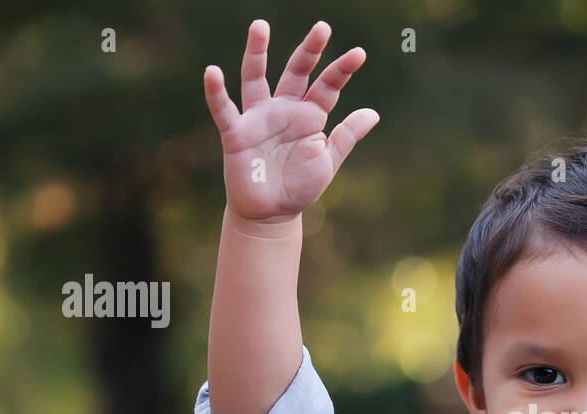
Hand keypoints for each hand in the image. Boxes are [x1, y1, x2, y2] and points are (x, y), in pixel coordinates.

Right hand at [202, 19, 378, 222]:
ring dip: (257, 53)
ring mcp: (259, 118)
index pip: (327, 86)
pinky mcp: (236, 133)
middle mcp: (283, 109)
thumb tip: (374, 113)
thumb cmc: (299, 186)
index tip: (359, 54)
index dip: (342, 70)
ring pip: (255, 78)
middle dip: (309, 51)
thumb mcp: (328, 160)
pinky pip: (224, 109)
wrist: (272, 214)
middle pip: (296, 73)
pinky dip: (216, 92)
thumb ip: (347, 136)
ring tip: (261, 26)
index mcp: (309, 116)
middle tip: (323, 27)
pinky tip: (212, 72)